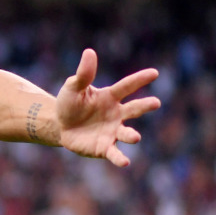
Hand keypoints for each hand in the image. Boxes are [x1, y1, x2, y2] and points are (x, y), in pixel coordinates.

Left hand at [57, 48, 159, 167]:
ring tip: (135, 137)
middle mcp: (116, 114)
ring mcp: (112, 131)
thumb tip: (89, 52)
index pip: (127, 86)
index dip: (139, 80)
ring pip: (126, 133)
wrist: (60, 126)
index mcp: (110, 97)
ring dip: (131, 135)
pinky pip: (114, 153)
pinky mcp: (104, 147)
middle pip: (133, 109)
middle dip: (144, 106)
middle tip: (156, 103)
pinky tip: (125, 162)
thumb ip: (83, 74)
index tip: (154, 73)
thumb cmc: (70, 103)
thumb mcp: (73, 87)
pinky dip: (120, 158)